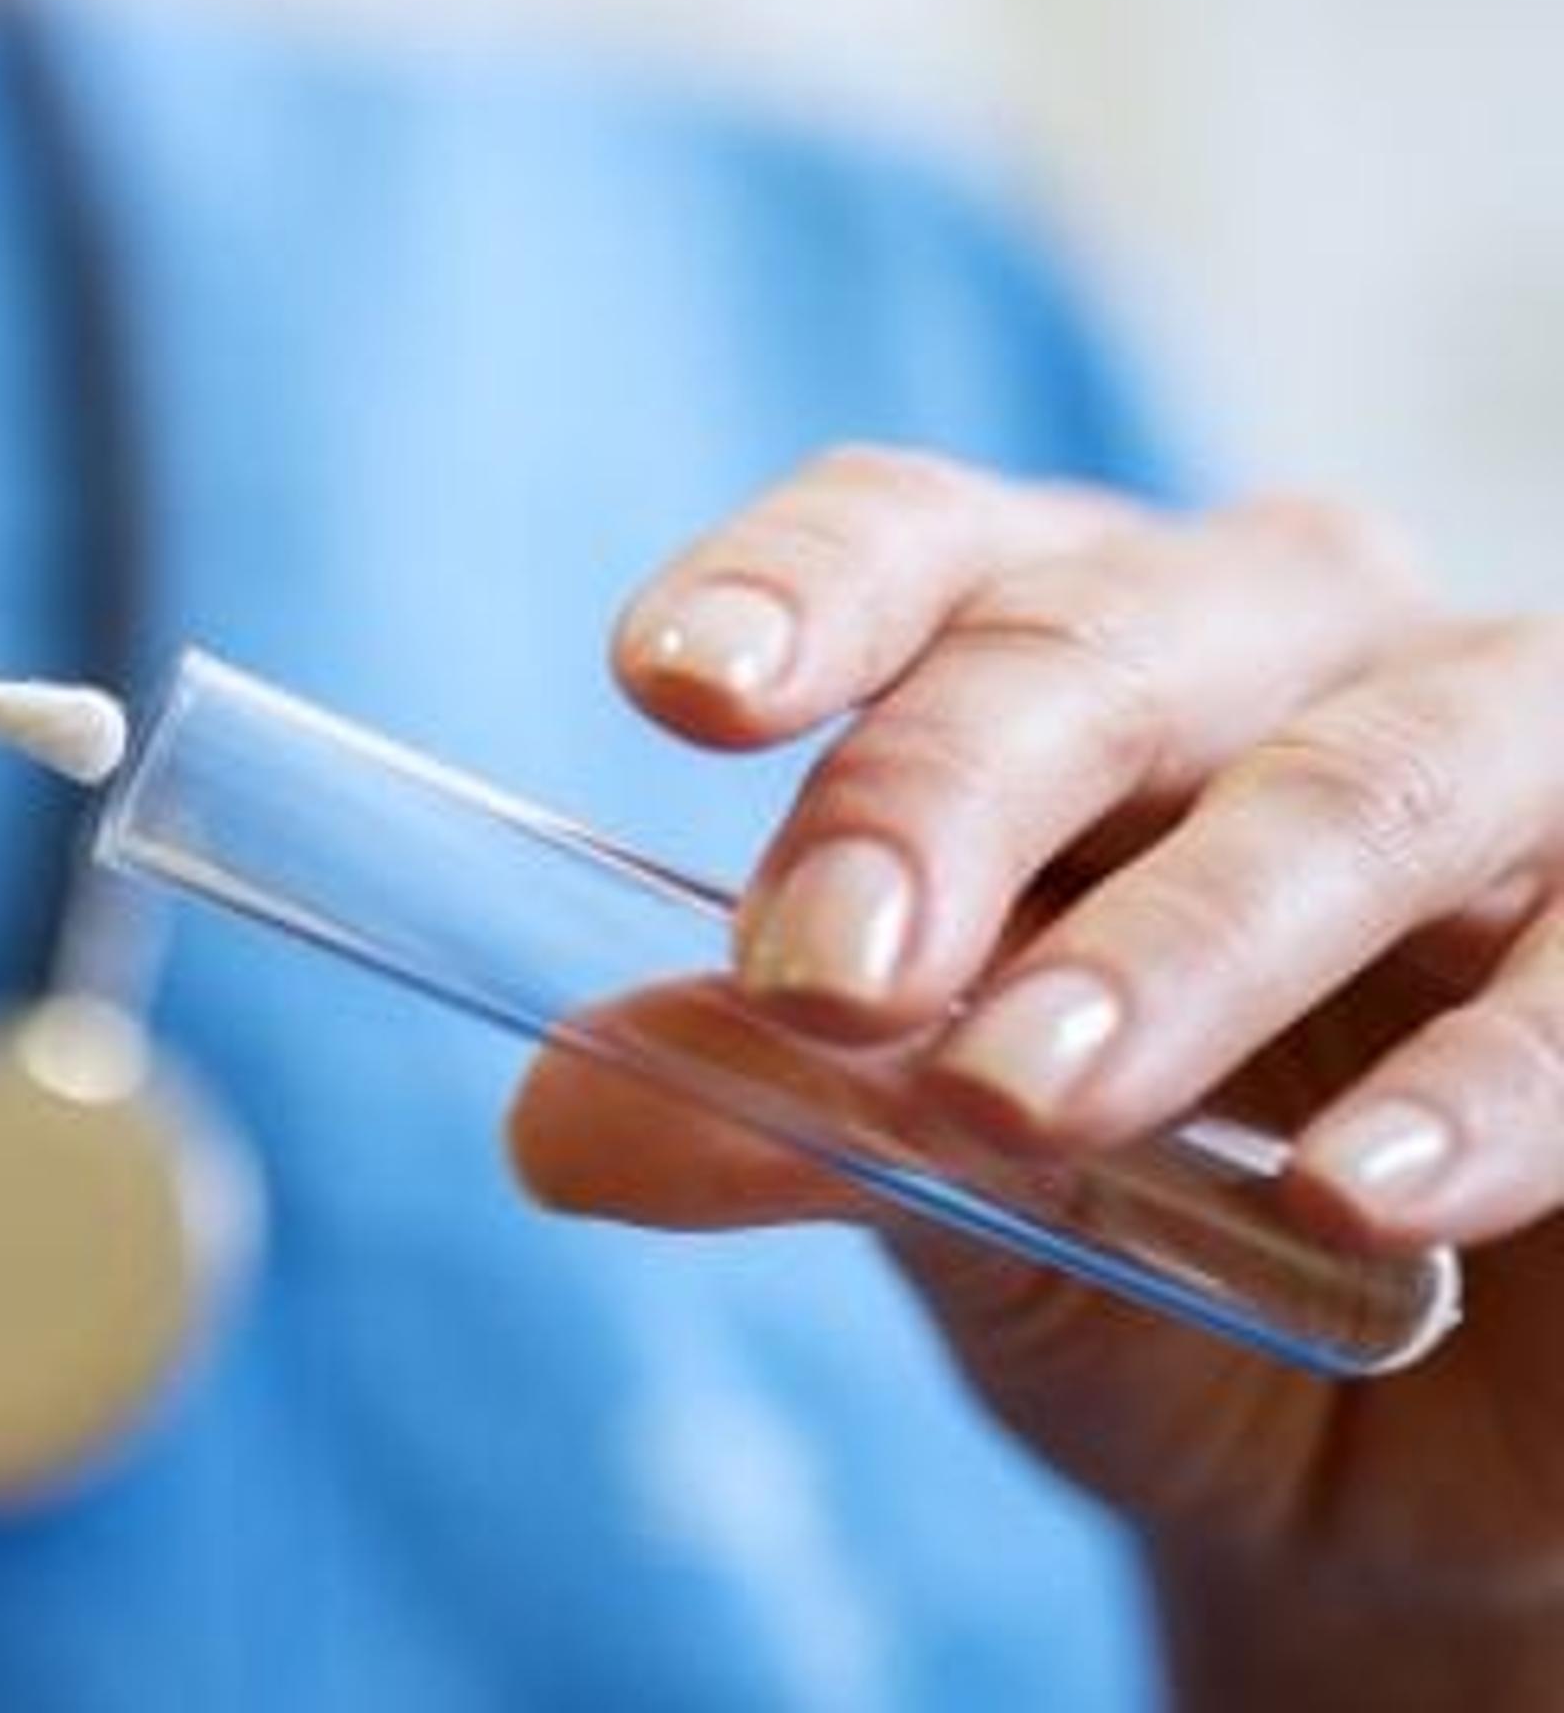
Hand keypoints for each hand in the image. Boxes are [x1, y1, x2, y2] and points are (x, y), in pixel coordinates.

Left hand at [512, 448, 1563, 1699]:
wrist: (1424, 1472)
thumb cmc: (1162, 1263)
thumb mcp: (951, 1208)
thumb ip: (787, 1129)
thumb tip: (552, 1123)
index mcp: (1064, 660)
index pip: (916, 548)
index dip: (797, 591)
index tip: (672, 684)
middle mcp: (1288, 656)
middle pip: (1100, 647)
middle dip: (944, 799)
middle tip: (821, 979)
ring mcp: (1516, 765)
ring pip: (1362, 782)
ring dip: (1189, 942)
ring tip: (1030, 1099)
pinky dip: (1488, 1082)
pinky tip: (1362, 1196)